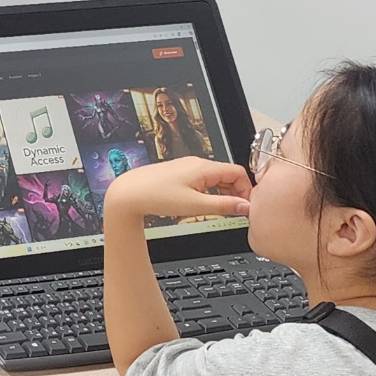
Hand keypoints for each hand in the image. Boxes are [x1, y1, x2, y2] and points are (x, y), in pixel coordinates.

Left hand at [106, 158, 251, 220]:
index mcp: (203, 167)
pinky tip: (205, 204)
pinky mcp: (178, 174)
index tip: (247, 206)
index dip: (247, 190)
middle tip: (237, 211)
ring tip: (222, 210)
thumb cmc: (155, 196)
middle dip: (236, 192)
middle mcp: (196, 163)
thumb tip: (245, 207)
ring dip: (223, 193)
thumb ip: (223, 206)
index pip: (238, 172)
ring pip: (215, 178)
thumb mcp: (194, 205)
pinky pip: (202, 180)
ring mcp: (187, 168)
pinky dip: (210, 192)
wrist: (128, 193)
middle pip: (228, 175)